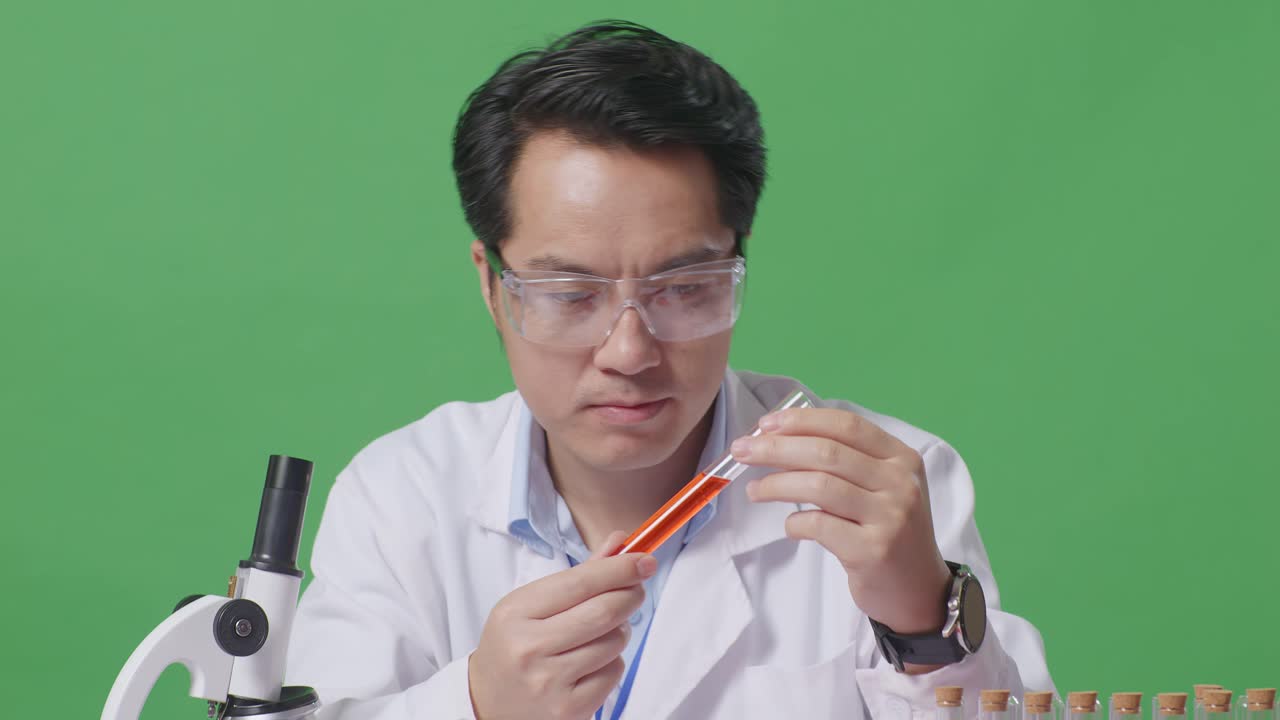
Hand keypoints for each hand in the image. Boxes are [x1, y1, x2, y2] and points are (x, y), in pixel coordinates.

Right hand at [469, 531, 653, 719]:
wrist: (488, 701)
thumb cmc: (514, 645)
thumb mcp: (530, 605)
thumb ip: (577, 576)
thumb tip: (620, 543)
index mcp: (516, 613)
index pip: (580, 582)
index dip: (619, 568)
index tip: (644, 560)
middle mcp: (529, 647)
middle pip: (604, 611)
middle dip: (630, 595)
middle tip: (636, 589)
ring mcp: (549, 682)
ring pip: (614, 643)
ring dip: (620, 631)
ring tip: (601, 631)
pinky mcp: (568, 709)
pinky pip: (613, 673)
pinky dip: (613, 662)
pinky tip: (593, 661)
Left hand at [730, 408, 950, 641]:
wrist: (919, 591)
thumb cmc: (888, 532)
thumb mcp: (881, 489)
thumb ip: (845, 462)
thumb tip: (779, 438)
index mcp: (902, 459)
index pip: (847, 425)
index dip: (802, 420)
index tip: (765, 423)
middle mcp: (900, 483)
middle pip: (826, 452)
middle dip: (775, 448)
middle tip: (742, 451)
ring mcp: (889, 517)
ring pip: (819, 485)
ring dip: (776, 484)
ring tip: (754, 490)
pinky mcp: (872, 550)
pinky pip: (818, 525)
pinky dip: (795, 522)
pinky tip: (790, 526)